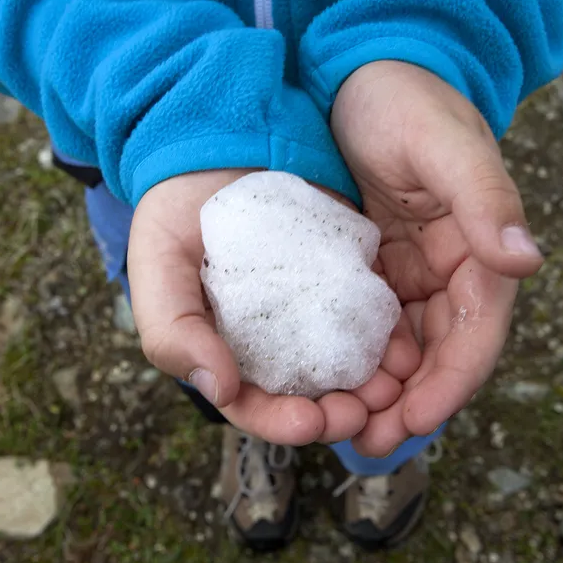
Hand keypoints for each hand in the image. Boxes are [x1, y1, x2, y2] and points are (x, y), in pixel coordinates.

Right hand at [127, 169, 408, 445]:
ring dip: (371, 383)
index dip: (279, 421)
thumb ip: (172, 330)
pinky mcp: (347, 274)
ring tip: (392, 384)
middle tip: (364, 411)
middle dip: (338, 411)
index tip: (309, 423)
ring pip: (348, 363)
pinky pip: (373, 315)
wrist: (220, 140)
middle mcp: (274, 338)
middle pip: (309, 393)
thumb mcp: (157, 264)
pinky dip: (389, 337)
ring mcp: (313, 307)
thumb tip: (220, 391)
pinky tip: (405, 345)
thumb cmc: (177, 207)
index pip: (253, 403)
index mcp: (225, 347)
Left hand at [331, 61, 544, 455]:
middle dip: (411, 405)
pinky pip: (369, 326)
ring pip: (404, 350)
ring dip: (382, 393)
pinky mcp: (374, 269)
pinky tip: (327, 383)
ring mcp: (411, 273)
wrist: (363, 71)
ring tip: (344, 428)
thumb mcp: (444, 145)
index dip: (451, 383)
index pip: (476, 333)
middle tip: (368, 442)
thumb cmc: (407, 99)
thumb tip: (527, 264)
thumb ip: (486, 201)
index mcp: (480, 249)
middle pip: (440, 355)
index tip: (415, 422)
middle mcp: (452, 270)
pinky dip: (356, 359)